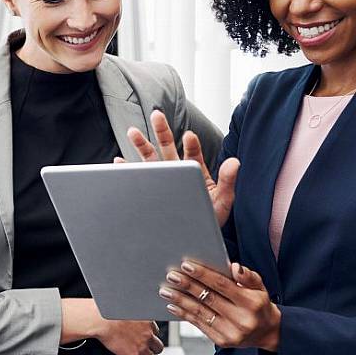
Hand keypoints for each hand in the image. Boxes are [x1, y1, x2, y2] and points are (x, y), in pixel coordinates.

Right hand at [61, 299, 163, 354]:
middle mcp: (147, 334)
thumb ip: (130, 308)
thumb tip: (126, 305)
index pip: (155, 331)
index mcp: (147, 320)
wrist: (100, 318)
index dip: (149, 334)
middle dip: (152, 348)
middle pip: (157, 346)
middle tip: (145, 348)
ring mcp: (141, 346)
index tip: (144, 335)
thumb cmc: (108, 308)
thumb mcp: (125, 303)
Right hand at [116, 110, 239, 226]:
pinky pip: (137, 178)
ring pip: (150, 159)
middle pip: (168, 148)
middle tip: (157, 115)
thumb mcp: (223, 200)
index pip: (193, 154)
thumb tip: (235, 162)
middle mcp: (177, 172)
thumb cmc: (209, 218)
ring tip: (133, 132)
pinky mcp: (149, 191)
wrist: (194, 239)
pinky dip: (127, 170)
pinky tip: (120, 161)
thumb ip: (228, 181)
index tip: (189, 136)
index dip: (191, 144)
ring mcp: (161, 181)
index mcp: (195, 172)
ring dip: (141, 145)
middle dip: (162, 132)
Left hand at [159, 260, 280, 350]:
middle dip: (187, 286)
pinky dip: (184, 314)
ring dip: (180, 300)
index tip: (186, 265)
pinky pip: (199, 325)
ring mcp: (231, 332)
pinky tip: (173, 305)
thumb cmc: (259, 305)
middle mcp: (242, 319)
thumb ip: (248, 276)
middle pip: (209, 298)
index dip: (203, 275)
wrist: (267, 333)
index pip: (222, 285)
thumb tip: (234, 267)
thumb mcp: (260, 287)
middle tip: (171, 276)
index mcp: (251, 302)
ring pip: (201, 313)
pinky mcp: (222, 341)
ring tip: (165, 290)